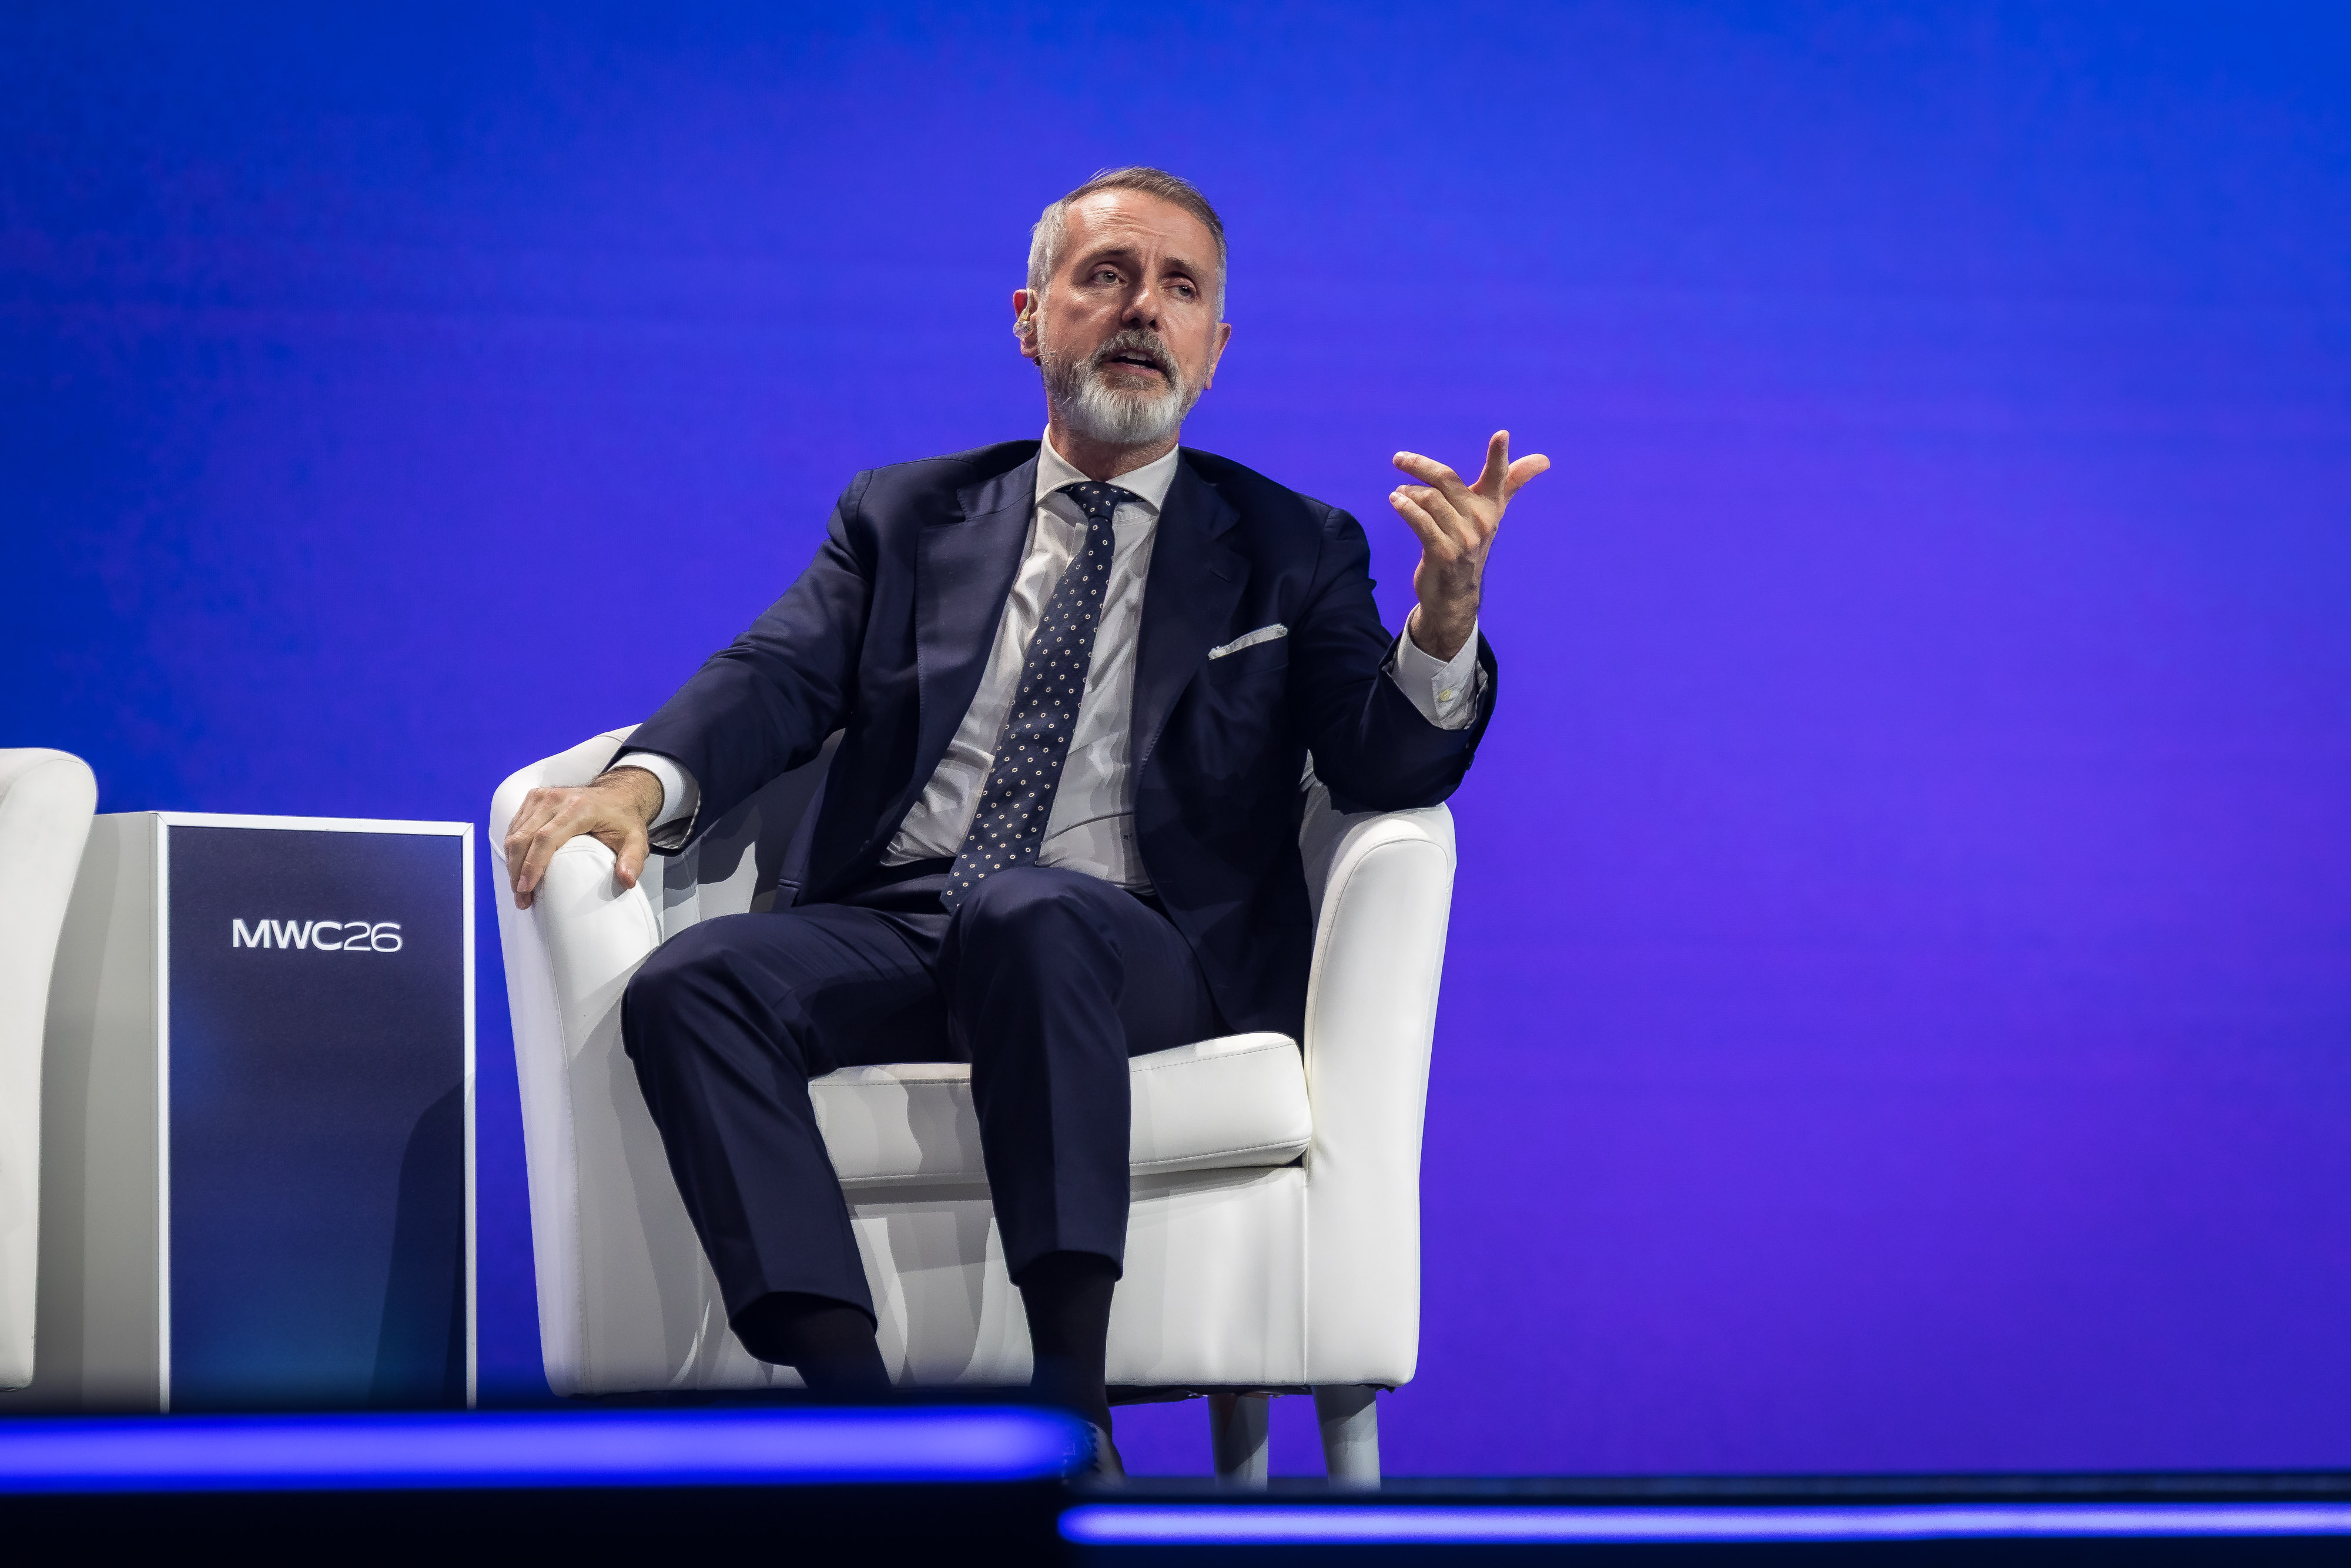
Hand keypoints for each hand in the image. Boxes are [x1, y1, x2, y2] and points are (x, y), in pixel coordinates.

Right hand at [504, 766, 663, 909]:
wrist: (617, 795)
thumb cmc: (623, 819)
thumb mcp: (636, 840)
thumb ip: (633, 860)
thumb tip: (626, 881)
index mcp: (579, 808)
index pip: (546, 838)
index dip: (533, 865)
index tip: (526, 888)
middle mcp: (556, 799)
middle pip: (524, 838)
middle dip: (517, 872)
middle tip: (521, 899)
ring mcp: (542, 797)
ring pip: (515, 834)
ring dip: (512, 864)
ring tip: (519, 890)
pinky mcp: (533, 799)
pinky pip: (515, 827)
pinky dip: (513, 850)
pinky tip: (518, 869)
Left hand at [1389, 430, 1549, 660]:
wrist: (1456, 592)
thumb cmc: (1471, 542)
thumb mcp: (1492, 512)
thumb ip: (1512, 481)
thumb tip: (1544, 460)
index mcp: (1492, 506)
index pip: (1499, 477)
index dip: (1499, 455)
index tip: (1502, 434)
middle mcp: (1481, 521)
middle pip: (1447, 480)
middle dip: (1420, 466)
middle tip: (1399, 458)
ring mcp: (1463, 539)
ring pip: (1429, 500)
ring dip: (1409, 493)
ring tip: (1399, 492)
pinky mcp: (1443, 554)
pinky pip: (1421, 523)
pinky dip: (1405, 508)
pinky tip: (1396, 501)